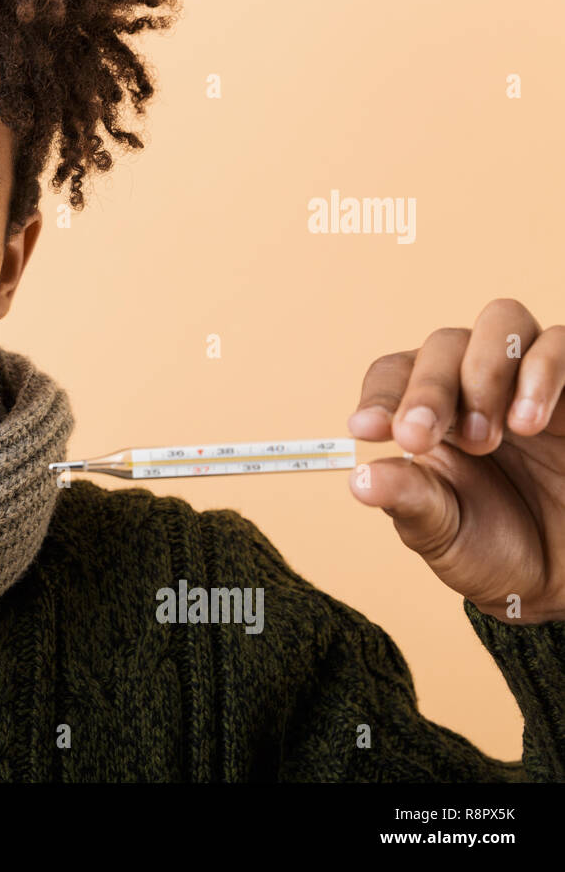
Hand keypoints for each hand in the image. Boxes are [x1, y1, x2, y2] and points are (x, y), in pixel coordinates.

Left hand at [346, 299, 564, 624]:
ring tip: (485, 437)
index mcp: (430, 413)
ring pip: (503, 322)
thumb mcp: (442, 532)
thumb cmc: (495, 550)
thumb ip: (406, 500)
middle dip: (429, 387)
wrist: (562, 580)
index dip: (380, 394)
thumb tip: (359, 480)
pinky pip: (562, 344)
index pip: (395, 374)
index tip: (367, 431)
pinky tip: (529, 421)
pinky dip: (543, 372)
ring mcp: (531, 382)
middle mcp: (477, 386)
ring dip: (485, 370)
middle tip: (421, 438)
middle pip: (445, 343)